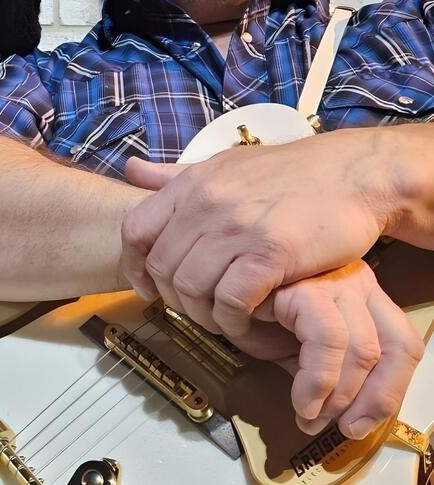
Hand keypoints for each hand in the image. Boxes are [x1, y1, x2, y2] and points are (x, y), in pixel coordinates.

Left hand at [121, 129, 389, 336]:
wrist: (352, 173)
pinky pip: (231, 300)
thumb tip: (131, 170)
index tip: (148, 288)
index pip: (135, 229)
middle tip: (195, 310)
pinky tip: (245, 320)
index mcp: (191, 183)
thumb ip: (176, 174)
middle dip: (173, 299)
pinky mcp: (271, 253)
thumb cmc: (287, 172)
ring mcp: (237, 228)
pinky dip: (232, 319)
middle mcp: (206, 203)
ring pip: (191, 288)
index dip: (134, 265)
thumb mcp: (224, 164)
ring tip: (221, 318)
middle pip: (162, 267)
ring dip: (202, 314)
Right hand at [228, 261, 423, 438]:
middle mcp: (356, 282)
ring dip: (337, 397)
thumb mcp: (294, 341)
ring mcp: (333, 281)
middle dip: (364, 402)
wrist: (215, 274)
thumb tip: (334, 413)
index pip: (403, 345)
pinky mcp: (304, 286)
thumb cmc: (253, 306)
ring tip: (308, 416)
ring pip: (361, 349)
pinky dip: (316, 380)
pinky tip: (299, 398)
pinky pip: (326, 339)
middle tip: (330, 426)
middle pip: (389, 350)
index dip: (389, 392)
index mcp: (363, 294)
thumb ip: (320, 367)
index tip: (358, 424)